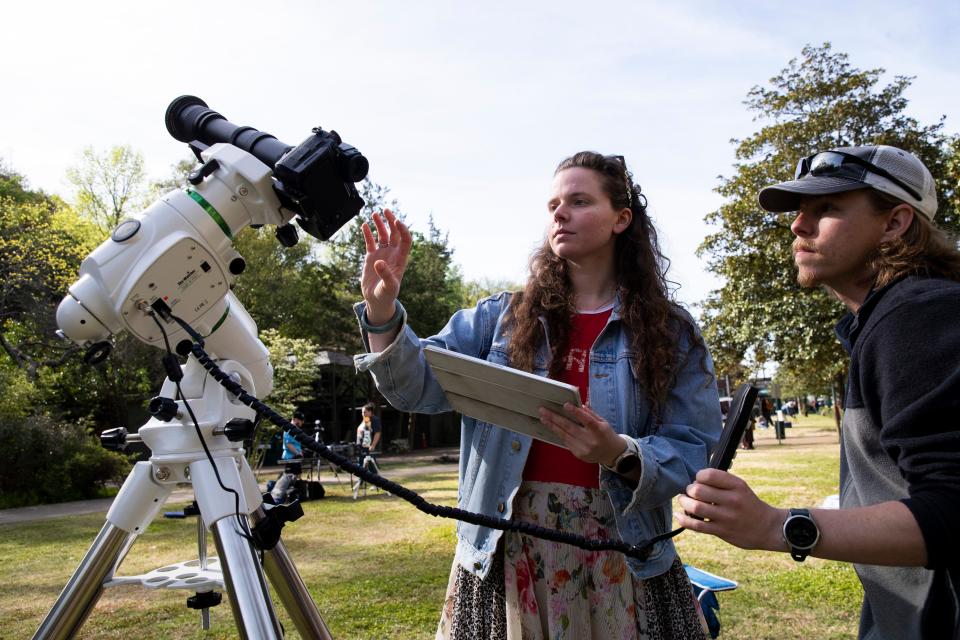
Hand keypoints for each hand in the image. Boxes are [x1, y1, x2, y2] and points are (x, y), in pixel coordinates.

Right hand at [360, 209, 412, 323]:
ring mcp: (382, 254)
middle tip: (386, 210)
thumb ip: (385, 275)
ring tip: (375, 214)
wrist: (377, 301)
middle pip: (394, 234)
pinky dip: (368, 233)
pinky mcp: (372, 257)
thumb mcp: (388, 287)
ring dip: (380, 224)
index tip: (396, 221)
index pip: (406, 240)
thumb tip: (379, 262)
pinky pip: (371, 242)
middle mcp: (392, 254)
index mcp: (400, 260)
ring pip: (382, 235)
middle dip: (391, 221)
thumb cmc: (386, 295)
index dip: (403, 230)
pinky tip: (364, 225)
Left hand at [538, 402, 625, 465]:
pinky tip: (552, 427)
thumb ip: (590, 414)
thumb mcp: (603, 422)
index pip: (587, 420)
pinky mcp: (578, 454)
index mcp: (599, 430)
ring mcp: (584, 449)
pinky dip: (558, 433)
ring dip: (552, 426)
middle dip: (555, 418)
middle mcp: (591, 440)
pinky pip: (566, 441)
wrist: (612, 454)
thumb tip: (579, 405)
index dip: (576, 412)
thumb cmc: (606, 435)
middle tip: (543, 410)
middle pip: (570, 427)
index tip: (565, 405)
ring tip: (543, 418)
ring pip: (564, 435)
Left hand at [676, 469, 785, 550]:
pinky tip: (679, 515)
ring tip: (684, 501)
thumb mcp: (740, 488)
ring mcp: (726, 517)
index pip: (709, 474)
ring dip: (684, 502)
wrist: (768, 528)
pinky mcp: (722, 531)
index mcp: (737, 485)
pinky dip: (684, 520)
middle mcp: (732, 500)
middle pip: (698, 490)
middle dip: (689, 489)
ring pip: (695, 507)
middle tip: (690, 492)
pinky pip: (697, 525)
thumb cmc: (748, 505)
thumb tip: (695, 480)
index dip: (699, 476)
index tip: (699, 480)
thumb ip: (721, 482)